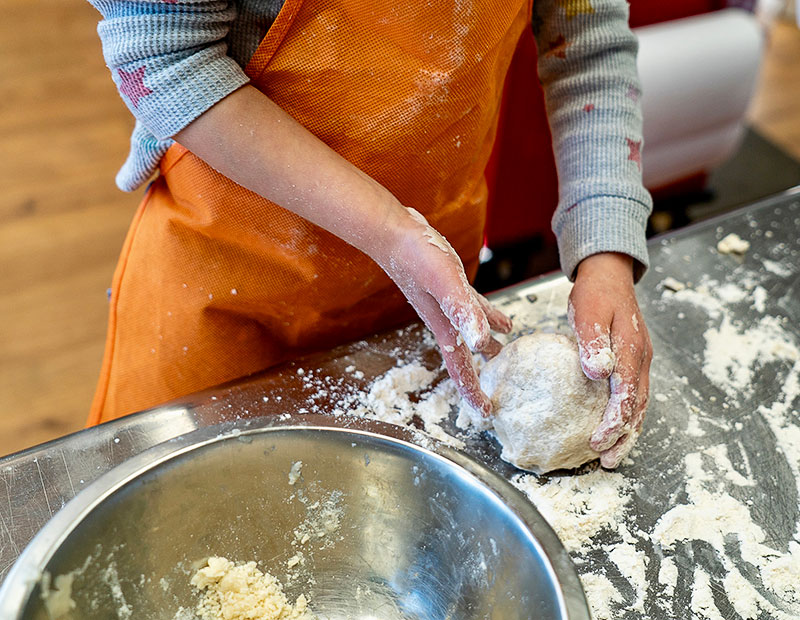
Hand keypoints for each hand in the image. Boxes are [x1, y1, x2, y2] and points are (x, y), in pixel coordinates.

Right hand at [375, 207, 511, 415]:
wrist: (394, 233)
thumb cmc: (417, 256)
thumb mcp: (447, 284)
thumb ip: (464, 311)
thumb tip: (481, 343)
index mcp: (444, 326)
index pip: (460, 368)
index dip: (472, 392)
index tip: (485, 413)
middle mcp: (445, 320)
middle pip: (465, 357)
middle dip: (479, 376)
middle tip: (495, 393)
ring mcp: (446, 304)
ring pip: (470, 334)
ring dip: (485, 348)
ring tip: (504, 355)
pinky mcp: (448, 286)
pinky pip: (471, 309)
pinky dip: (485, 317)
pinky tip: (498, 318)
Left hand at [568, 252, 651, 467]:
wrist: (608, 274)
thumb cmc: (595, 293)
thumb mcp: (588, 311)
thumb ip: (592, 341)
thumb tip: (598, 372)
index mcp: (630, 349)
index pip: (625, 395)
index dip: (614, 421)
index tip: (599, 441)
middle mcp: (640, 359)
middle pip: (637, 407)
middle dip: (623, 436)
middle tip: (608, 460)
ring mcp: (640, 361)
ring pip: (639, 404)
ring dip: (628, 431)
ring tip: (614, 455)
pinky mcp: (634, 361)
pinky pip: (634, 395)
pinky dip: (627, 416)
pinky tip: (615, 428)